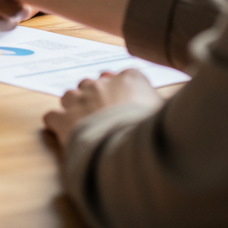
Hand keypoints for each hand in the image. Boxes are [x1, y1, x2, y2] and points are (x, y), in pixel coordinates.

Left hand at [43, 69, 161, 146]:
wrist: (127, 149)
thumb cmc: (152, 132)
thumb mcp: (166, 114)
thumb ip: (162, 104)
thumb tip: (175, 106)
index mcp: (129, 78)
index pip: (121, 78)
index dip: (119, 92)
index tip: (122, 103)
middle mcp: (101, 83)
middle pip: (93, 84)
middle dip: (94, 98)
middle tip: (101, 116)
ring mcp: (80, 98)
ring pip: (70, 95)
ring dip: (74, 107)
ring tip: (81, 123)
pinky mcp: (64, 118)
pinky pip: (53, 116)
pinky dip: (56, 123)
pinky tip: (63, 133)